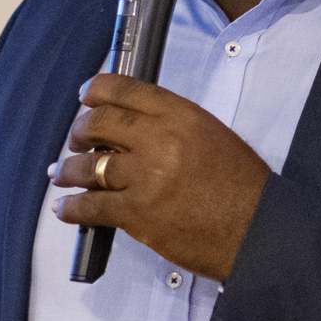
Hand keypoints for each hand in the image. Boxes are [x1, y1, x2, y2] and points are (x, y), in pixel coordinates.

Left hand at [52, 74, 270, 279]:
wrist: (258, 230)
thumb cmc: (242, 186)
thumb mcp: (211, 135)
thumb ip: (172, 125)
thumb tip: (133, 128)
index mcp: (181, 115)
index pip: (125, 90)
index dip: (96, 90)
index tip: (85, 96)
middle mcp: (159, 139)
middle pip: (99, 124)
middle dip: (80, 132)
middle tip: (76, 141)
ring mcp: (145, 178)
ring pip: (89, 167)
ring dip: (69, 171)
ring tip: (62, 175)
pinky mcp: (137, 214)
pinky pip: (92, 207)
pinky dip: (73, 208)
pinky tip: (65, 208)